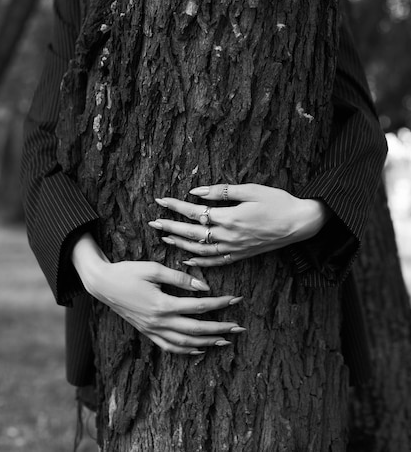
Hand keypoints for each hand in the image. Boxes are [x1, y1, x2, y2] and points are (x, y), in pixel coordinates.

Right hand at [72, 234, 244, 353]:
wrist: (103, 284)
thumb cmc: (128, 272)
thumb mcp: (153, 268)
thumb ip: (178, 278)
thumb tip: (203, 287)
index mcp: (162, 305)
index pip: (199, 306)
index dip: (220, 304)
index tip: (236, 299)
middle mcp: (159, 322)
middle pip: (197, 330)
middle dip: (221, 328)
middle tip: (240, 327)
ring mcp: (152, 330)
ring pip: (185, 343)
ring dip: (207, 343)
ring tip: (226, 340)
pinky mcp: (147, 332)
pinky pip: (170, 347)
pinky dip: (187, 351)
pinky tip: (199, 349)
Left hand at [149, 183, 330, 266]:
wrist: (299, 223)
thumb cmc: (277, 202)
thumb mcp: (250, 190)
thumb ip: (222, 192)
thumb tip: (196, 192)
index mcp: (229, 218)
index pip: (194, 212)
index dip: (175, 206)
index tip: (160, 201)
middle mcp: (228, 236)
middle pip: (192, 234)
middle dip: (170, 227)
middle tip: (153, 222)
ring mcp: (234, 248)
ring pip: (200, 250)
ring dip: (180, 245)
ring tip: (164, 238)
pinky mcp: (240, 255)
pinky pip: (214, 262)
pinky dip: (199, 262)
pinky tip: (187, 260)